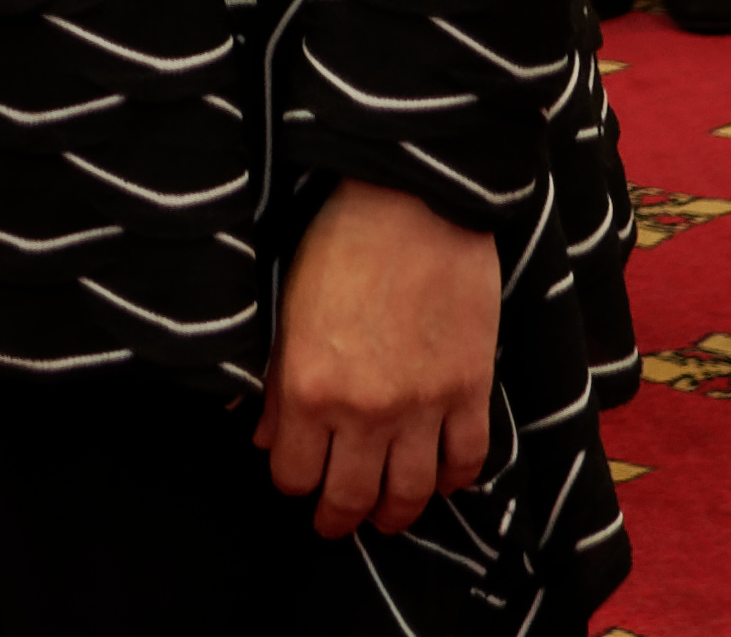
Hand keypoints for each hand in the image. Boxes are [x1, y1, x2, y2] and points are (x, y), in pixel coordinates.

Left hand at [261, 178, 498, 537]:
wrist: (410, 206)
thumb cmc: (334, 245)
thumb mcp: (281, 309)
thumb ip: (270, 379)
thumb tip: (257, 433)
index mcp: (308, 388)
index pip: (295, 473)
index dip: (290, 482)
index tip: (291, 478)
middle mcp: (366, 410)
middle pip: (353, 495)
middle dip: (339, 517)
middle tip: (335, 524)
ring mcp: (424, 406)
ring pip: (412, 492)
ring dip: (396, 513)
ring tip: (386, 517)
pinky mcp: (472, 392)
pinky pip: (468, 460)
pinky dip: (454, 479)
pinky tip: (440, 479)